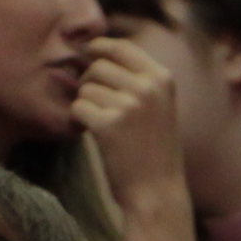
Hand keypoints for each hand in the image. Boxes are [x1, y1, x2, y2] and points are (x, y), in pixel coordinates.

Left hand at [69, 33, 187, 213]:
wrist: (157, 193)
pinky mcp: (107, 126)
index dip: (99, 47)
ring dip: (85, 104)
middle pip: (99, 66)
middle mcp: (147, 88)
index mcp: (162, 78)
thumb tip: (99, 51)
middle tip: (92, 103)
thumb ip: (138, 79)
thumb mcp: (159, 106)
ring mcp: (128, 106)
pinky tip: (90, 134)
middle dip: (88, 82)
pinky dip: (78, 121)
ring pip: (86, 88)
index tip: (87, 54)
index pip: (122, 46)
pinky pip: (78, 108)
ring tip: (99, 124)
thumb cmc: (154, 151)